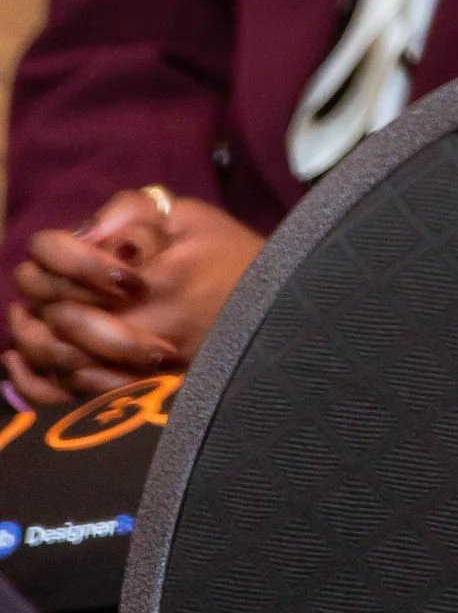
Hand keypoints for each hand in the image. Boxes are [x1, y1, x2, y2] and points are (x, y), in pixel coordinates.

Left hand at [9, 191, 264, 403]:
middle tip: (29, 282)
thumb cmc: (234, 261)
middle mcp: (142, 324)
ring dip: (28, 337)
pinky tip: (21, 366)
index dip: (48, 253)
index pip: (71, 262)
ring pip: (56, 360)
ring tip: (23, 320)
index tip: (48, 247)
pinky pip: (69, 400)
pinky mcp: (136, 399)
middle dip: (33, 293)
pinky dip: (34, 384)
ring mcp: (137, 369)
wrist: (276, 320)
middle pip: (56, 312)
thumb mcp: (194, 217)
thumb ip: (135, 212)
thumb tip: (84, 229)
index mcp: (155, 274)